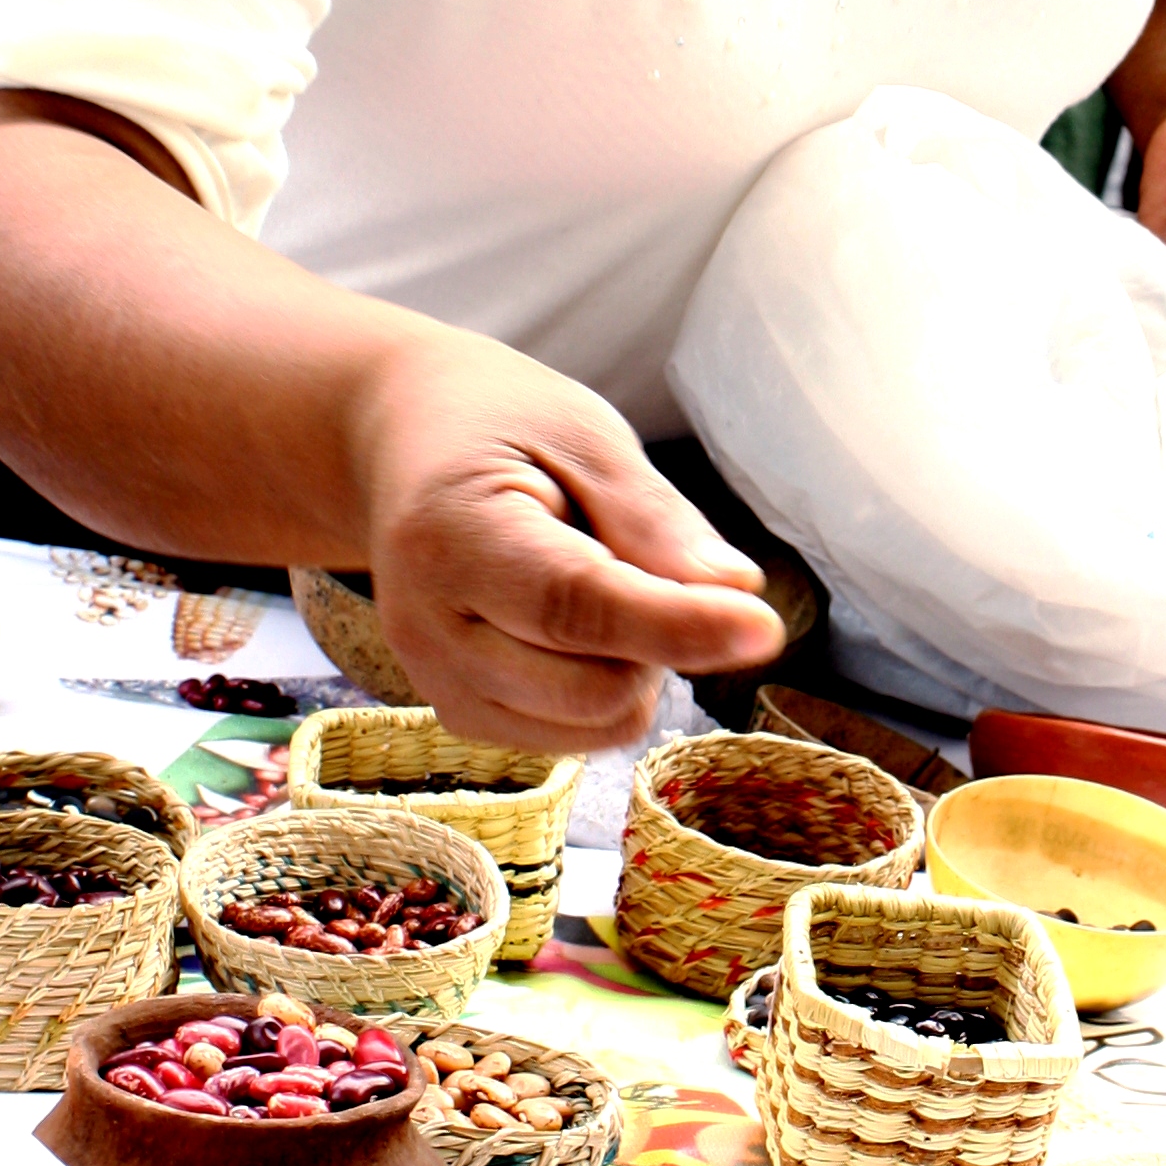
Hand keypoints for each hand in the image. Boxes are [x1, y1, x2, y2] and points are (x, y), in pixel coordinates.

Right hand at [354, 330, 785, 748]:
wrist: (402, 444)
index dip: (676, 624)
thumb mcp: (585, 436)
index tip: (763, 626)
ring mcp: (437, 682)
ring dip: (635, 668)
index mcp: (449, 537)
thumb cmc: (500, 427)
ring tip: (601, 581)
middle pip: (593, 688)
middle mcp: (427, 628)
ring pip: (593, 726)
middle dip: (659, 637)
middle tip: (645, 556)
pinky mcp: (459, 713)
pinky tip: (577, 626)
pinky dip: (605, 693)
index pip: (576, 608)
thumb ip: (656, 521)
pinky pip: (574, 738)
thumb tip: (738, 597)